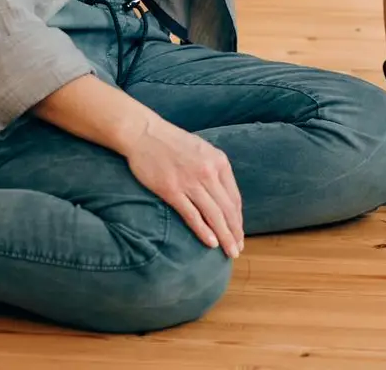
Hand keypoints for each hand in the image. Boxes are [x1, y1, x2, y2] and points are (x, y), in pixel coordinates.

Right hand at [123, 115, 243, 257]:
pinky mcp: (171, 190)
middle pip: (227, 209)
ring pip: (214, 214)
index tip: (239, 233)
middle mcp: (209, 172)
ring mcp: (190, 182)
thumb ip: (214, 169)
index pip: (234, 197)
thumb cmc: (173, 142)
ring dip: (224, 235)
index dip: (238, 219)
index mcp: (219, 162)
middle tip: (238, 249)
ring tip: (229, 251)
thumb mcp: (203, 150)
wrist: (145, 133)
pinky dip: (203, 230)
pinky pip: (192, 214)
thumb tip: (223, 193)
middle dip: (235, 232)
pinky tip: (211, 242)